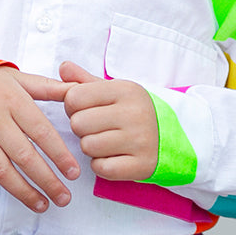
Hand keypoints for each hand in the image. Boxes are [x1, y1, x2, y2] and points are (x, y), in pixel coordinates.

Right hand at [0, 66, 79, 215]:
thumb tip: (79, 91)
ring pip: (0, 168)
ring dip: (22, 191)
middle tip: (64, 198)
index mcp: (13, 101)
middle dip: (46, 180)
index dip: (59, 154)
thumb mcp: (20, 78)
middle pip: (24, 155)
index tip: (74, 173)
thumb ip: (50, 88)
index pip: (41, 132)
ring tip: (42, 205)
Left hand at [60, 61, 158, 180]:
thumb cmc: (132, 110)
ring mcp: (140, 140)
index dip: (72, 106)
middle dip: (81, 128)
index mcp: (125, 89)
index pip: (74, 97)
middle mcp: (134, 113)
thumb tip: (64, 67)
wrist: (172, 135)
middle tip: (96, 127)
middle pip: (77, 123)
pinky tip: (113, 156)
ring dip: (91, 147)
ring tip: (106, 141)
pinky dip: (102, 165)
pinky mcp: (143, 164)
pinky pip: (102, 168)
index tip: (85, 109)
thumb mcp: (113, 90)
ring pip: (87, 147)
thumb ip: (85, 80)